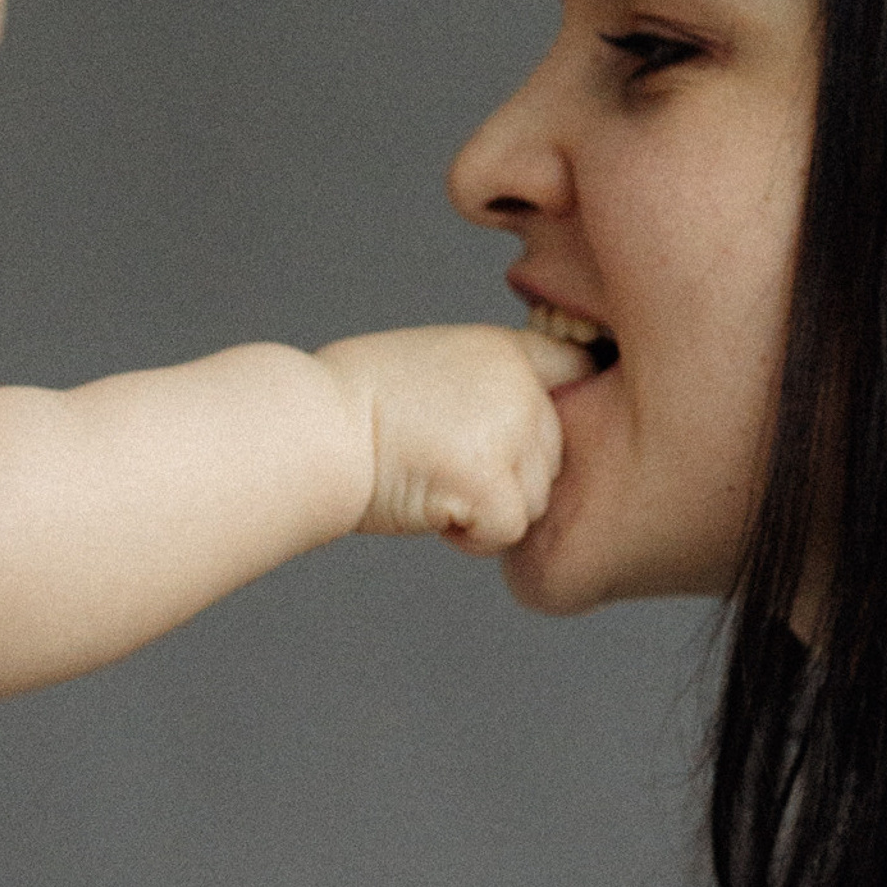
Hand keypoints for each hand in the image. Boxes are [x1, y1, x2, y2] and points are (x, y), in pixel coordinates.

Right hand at [316, 323, 583, 552]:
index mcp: (503, 349)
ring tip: (425, 481)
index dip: (566, 401)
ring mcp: (511, 431)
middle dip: (505, 477)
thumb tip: (515, 431)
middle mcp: (520, 385)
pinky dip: (469, 538)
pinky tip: (427, 509)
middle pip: (551, 456)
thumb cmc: (342, 404)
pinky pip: (508, 531)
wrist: (310, 429)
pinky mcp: (493, 480)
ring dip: (485, 509)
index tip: (543, 428)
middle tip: (437, 466)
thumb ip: (483, 387)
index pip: (576, 364)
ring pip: (534, 499)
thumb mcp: (429, 366)